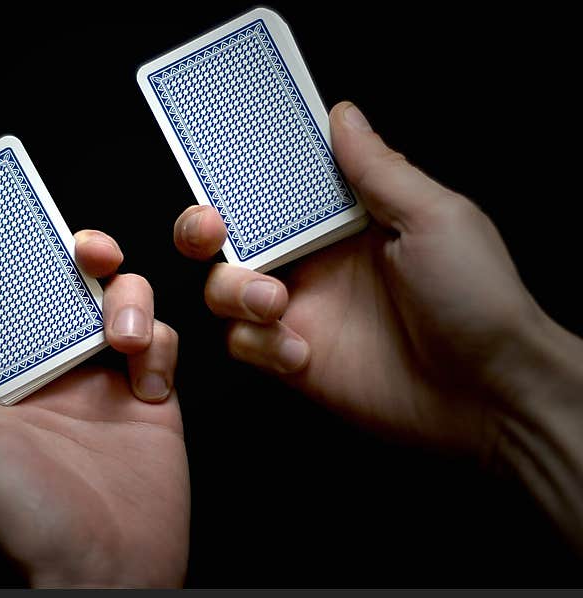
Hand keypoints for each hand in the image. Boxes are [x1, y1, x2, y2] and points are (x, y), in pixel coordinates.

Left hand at [0, 231, 187, 586]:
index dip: (15, 273)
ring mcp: (108, 386)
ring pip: (123, 305)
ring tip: (122, 336)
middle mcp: (58, 379)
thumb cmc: (28, 521)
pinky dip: (161, 348)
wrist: (109, 572)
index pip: (10, 312)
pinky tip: (149, 382)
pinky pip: (163, 345)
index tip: (23, 238)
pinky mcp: (154, 400)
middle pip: (71, 294)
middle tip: (86, 250)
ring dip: (128, 300)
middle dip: (82, 260)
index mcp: (7, 387)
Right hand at [174, 102, 582, 547]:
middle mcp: (314, 261)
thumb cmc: (476, 299)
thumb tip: (342, 114)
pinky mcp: (291, 358)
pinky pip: (242, 342)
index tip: (217, 162)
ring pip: (223, 287)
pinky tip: (300, 353)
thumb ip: (378, 169)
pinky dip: (259, 344)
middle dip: (201, 227)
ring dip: (233, 289)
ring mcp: (300, 311)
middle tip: (210, 228)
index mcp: (344, 221)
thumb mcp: (433, 217)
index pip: (277, 187)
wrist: (487, 393)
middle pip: (231, 234)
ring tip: (275, 302)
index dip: (241, 173)